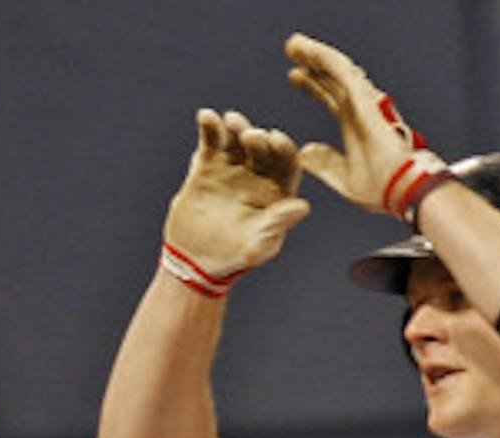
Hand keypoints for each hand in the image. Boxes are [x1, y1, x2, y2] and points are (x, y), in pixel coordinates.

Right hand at [162, 110, 309, 290]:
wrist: (196, 260)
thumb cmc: (235, 256)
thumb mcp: (259, 245)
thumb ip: (278, 223)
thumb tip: (303, 206)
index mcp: (278, 191)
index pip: (287, 165)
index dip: (284, 150)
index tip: (277, 139)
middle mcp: (259, 174)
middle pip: (263, 149)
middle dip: (258, 139)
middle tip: (251, 136)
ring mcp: (233, 167)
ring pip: (237, 140)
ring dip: (236, 127)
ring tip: (231, 121)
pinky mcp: (208, 165)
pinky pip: (210, 142)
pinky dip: (209, 127)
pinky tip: (206, 116)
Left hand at [284, 32, 447, 218]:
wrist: (402, 190)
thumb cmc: (383, 190)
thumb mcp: (343, 178)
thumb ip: (324, 164)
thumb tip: (306, 153)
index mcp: (356, 127)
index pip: (331, 98)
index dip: (314, 86)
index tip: (295, 76)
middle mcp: (360, 110)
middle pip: (332, 79)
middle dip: (313, 64)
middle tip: (293, 51)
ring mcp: (363, 102)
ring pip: (336, 69)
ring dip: (315, 54)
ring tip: (295, 44)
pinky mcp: (364, 98)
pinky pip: (342, 71)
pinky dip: (324, 59)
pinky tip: (308, 50)